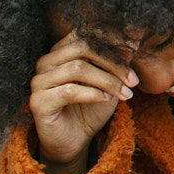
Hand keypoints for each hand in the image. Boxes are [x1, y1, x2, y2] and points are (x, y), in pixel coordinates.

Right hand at [29, 31, 138, 173]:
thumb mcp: (110, 82)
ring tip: (125, 94)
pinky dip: (93, 93)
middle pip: (83, 47)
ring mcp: (40, 81)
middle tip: (133, 79)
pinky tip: (106, 99)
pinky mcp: (38, 102)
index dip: (111, 37)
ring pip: (78, 69)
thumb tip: (133, 42)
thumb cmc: (91, 108)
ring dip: (107, 80)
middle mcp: (47, 62)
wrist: (75, 141)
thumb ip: (117, 63)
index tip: (135, 47)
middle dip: (113, 62)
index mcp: (62, 51)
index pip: (85, 33)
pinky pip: (69, 91)